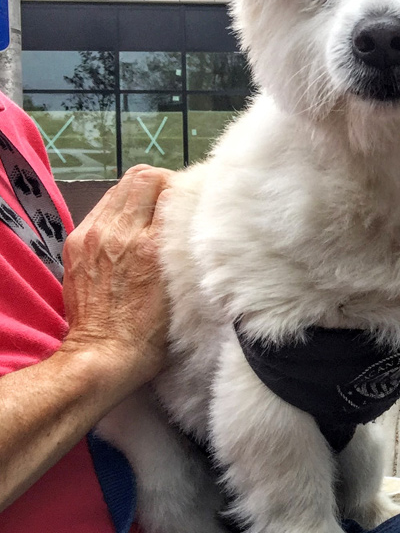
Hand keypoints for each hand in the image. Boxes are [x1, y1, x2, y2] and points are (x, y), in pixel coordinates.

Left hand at [60, 165, 173, 389]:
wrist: (103, 355)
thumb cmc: (150, 331)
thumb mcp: (181, 287)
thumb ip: (183, 245)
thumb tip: (190, 214)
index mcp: (150, 246)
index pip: (168, 187)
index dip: (182, 187)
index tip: (189, 199)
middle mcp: (119, 234)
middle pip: (142, 177)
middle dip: (161, 182)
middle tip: (171, 199)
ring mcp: (93, 236)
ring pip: (120, 188)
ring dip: (139, 193)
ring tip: (150, 213)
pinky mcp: (76, 242)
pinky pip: (102, 207)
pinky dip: (119, 209)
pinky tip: (128, 229)